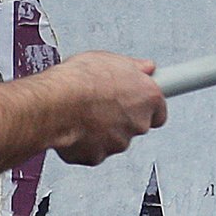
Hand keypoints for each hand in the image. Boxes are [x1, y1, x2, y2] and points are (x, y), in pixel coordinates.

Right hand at [36, 50, 168, 165]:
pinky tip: (74, 126)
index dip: (145, 106)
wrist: (55, 104)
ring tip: (83, 112)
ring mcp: (118, 143)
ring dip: (102, 130)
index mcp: (147, 98)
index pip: (159, 111)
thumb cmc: (80, 80)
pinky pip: (93, 150)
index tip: (138, 102)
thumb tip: (144, 68)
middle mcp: (138, 123)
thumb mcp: (110, 59)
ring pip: (114, 139)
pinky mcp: (97, 157)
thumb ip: (133, 67)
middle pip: (135, 125)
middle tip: (102, 103)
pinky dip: (85, 142)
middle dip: (121, 117)